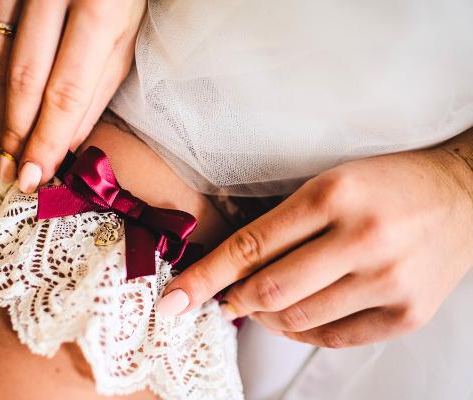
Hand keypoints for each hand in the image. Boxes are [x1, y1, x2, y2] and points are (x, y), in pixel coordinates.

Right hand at [0, 0, 145, 190]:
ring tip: (6, 144)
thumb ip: (97, 86)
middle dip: (17, 132)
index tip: (36, 176)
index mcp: (98, 6)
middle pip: (21, 78)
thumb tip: (70, 140)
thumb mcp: (125, 33)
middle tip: (15, 171)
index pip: (66, 90)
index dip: (47, 140)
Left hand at [156, 135, 472, 347]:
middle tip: (225, 298)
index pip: (250, 246)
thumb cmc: (386, 184)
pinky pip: (333, 338)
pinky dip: (302, 331)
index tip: (174, 300)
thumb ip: (280, 223)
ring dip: (266, 317)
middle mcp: (362, 238)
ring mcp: (389, 280)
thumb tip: (229, 267)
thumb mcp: (329, 182)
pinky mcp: (408, 313)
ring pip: (297, 320)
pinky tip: (296, 315)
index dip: (204, 277)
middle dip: (234, 300)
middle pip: (269, 291)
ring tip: (262, 304)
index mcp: (333, 195)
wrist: (463, 197)